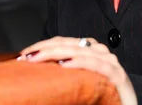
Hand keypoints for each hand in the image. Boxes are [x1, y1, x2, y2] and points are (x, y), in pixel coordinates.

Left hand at [18, 36, 137, 104]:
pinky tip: (65, 65)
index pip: (64, 42)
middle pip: (69, 45)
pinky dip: (79, 63)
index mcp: (91, 51)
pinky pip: (96, 66)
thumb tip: (40, 70)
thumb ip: (66, 72)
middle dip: (45, 48)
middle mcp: (101, 53)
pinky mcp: (117, 76)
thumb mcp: (80, 82)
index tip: (24, 55)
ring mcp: (110, 63)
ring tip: (37, 58)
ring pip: (80, 51)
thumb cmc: (102, 99)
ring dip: (56, 53)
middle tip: (26, 56)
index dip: (43, 45)